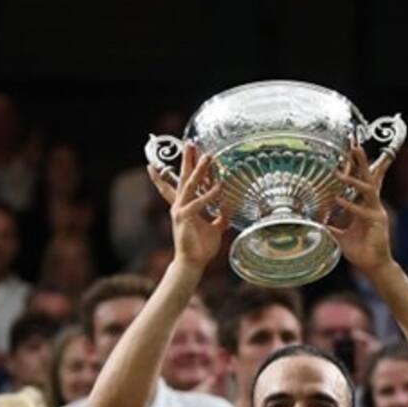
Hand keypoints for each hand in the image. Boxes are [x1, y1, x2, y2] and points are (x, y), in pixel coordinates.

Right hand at [147, 143, 228, 271]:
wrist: (193, 263)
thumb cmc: (201, 247)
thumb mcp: (216, 228)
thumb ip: (221, 217)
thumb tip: (229, 207)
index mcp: (185, 206)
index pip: (179, 183)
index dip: (178, 168)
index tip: (179, 153)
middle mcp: (179, 205)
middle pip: (183, 177)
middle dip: (187, 160)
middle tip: (190, 143)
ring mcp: (180, 211)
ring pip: (189, 186)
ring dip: (199, 170)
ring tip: (206, 156)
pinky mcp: (184, 219)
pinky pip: (198, 203)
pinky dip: (208, 195)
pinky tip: (218, 187)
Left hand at [327, 146, 393, 274]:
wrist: (373, 265)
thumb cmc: (360, 250)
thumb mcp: (340, 235)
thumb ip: (331, 226)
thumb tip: (316, 222)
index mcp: (365, 206)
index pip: (364, 182)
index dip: (359, 167)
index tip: (354, 150)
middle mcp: (373, 206)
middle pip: (369, 178)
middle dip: (362, 162)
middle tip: (356, 146)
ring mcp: (376, 212)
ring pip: (368, 189)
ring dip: (353, 180)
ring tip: (338, 173)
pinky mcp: (377, 222)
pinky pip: (362, 211)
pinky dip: (350, 205)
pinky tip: (337, 200)